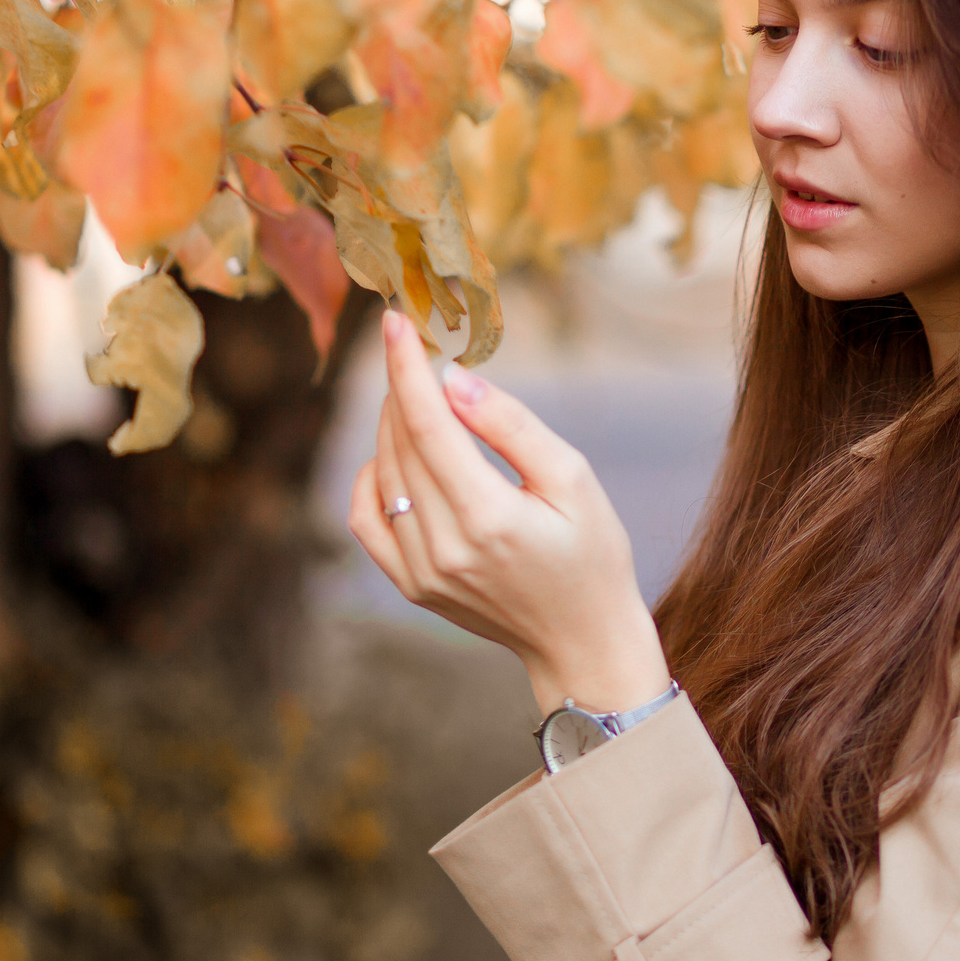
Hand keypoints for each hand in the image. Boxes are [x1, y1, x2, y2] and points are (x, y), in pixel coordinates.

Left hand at [347, 310, 672, 715]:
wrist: (582, 639)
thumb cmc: (592, 552)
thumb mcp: (573, 478)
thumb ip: (511, 426)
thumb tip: (452, 379)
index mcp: (488, 517)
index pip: (427, 425)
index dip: (406, 368)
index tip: (394, 321)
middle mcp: (444, 548)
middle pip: (399, 444)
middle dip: (401, 388)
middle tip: (416, 351)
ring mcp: (420, 572)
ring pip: (382, 475)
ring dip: (391, 425)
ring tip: (420, 401)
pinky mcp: (410, 586)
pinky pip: (367, 519)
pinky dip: (373, 477)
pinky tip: (398, 457)